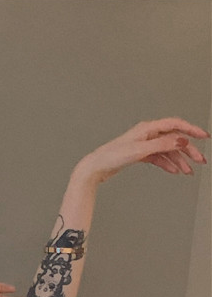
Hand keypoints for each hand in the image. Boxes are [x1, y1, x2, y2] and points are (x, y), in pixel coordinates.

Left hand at [76, 117, 208, 184]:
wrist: (96, 167)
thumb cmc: (112, 156)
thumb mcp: (141, 150)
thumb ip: (163, 145)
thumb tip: (182, 140)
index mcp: (148, 128)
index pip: (176, 125)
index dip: (191, 130)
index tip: (204, 136)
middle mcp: (148, 134)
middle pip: (174, 140)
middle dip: (188, 150)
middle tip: (199, 160)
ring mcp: (144, 144)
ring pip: (167, 151)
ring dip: (179, 160)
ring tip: (187, 171)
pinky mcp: (140, 154)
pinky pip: (159, 158)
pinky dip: (167, 164)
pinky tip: (174, 170)